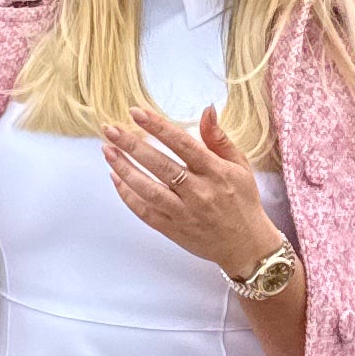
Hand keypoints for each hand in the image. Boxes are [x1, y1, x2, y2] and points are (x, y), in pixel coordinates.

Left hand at [103, 102, 280, 280]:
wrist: (246, 246)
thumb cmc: (243, 201)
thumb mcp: (239, 166)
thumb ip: (219, 138)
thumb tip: (207, 109)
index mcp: (216, 172)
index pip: (182, 144)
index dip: (158, 127)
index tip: (137, 113)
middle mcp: (199, 192)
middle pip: (160, 165)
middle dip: (132, 145)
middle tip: (110, 129)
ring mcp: (184, 213)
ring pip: (148, 190)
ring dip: (124, 169)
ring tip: (107, 151)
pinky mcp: (173, 230)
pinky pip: (145, 212)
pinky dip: (127, 196)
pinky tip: (115, 178)